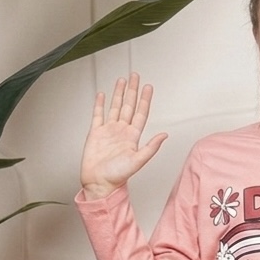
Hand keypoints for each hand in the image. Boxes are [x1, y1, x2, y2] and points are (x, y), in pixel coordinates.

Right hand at [80, 73, 167, 198]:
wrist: (99, 184)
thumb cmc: (117, 177)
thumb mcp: (137, 161)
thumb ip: (151, 147)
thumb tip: (164, 135)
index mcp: (132, 137)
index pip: (140, 113)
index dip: (145, 99)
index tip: (148, 87)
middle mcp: (121, 131)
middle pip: (128, 105)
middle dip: (132, 90)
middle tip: (135, 76)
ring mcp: (108, 131)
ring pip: (115, 107)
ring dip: (118, 93)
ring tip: (122, 81)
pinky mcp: (95, 133)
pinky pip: (98, 115)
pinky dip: (100, 104)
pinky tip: (103, 95)